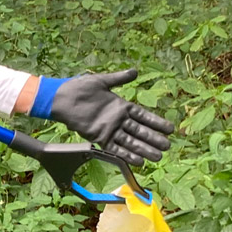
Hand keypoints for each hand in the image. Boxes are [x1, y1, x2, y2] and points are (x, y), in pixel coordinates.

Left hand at [29, 69, 172, 166]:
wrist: (61, 98)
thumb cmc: (79, 88)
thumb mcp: (101, 81)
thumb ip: (119, 78)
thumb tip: (135, 71)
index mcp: (121, 106)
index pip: (143, 116)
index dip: (156, 122)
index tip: (170, 128)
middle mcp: (117, 119)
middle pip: (139, 131)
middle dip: (154, 138)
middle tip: (168, 146)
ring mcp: (109, 129)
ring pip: (130, 141)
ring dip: (144, 149)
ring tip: (158, 156)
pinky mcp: (99, 137)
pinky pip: (115, 148)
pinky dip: (126, 154)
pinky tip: (138, 160)